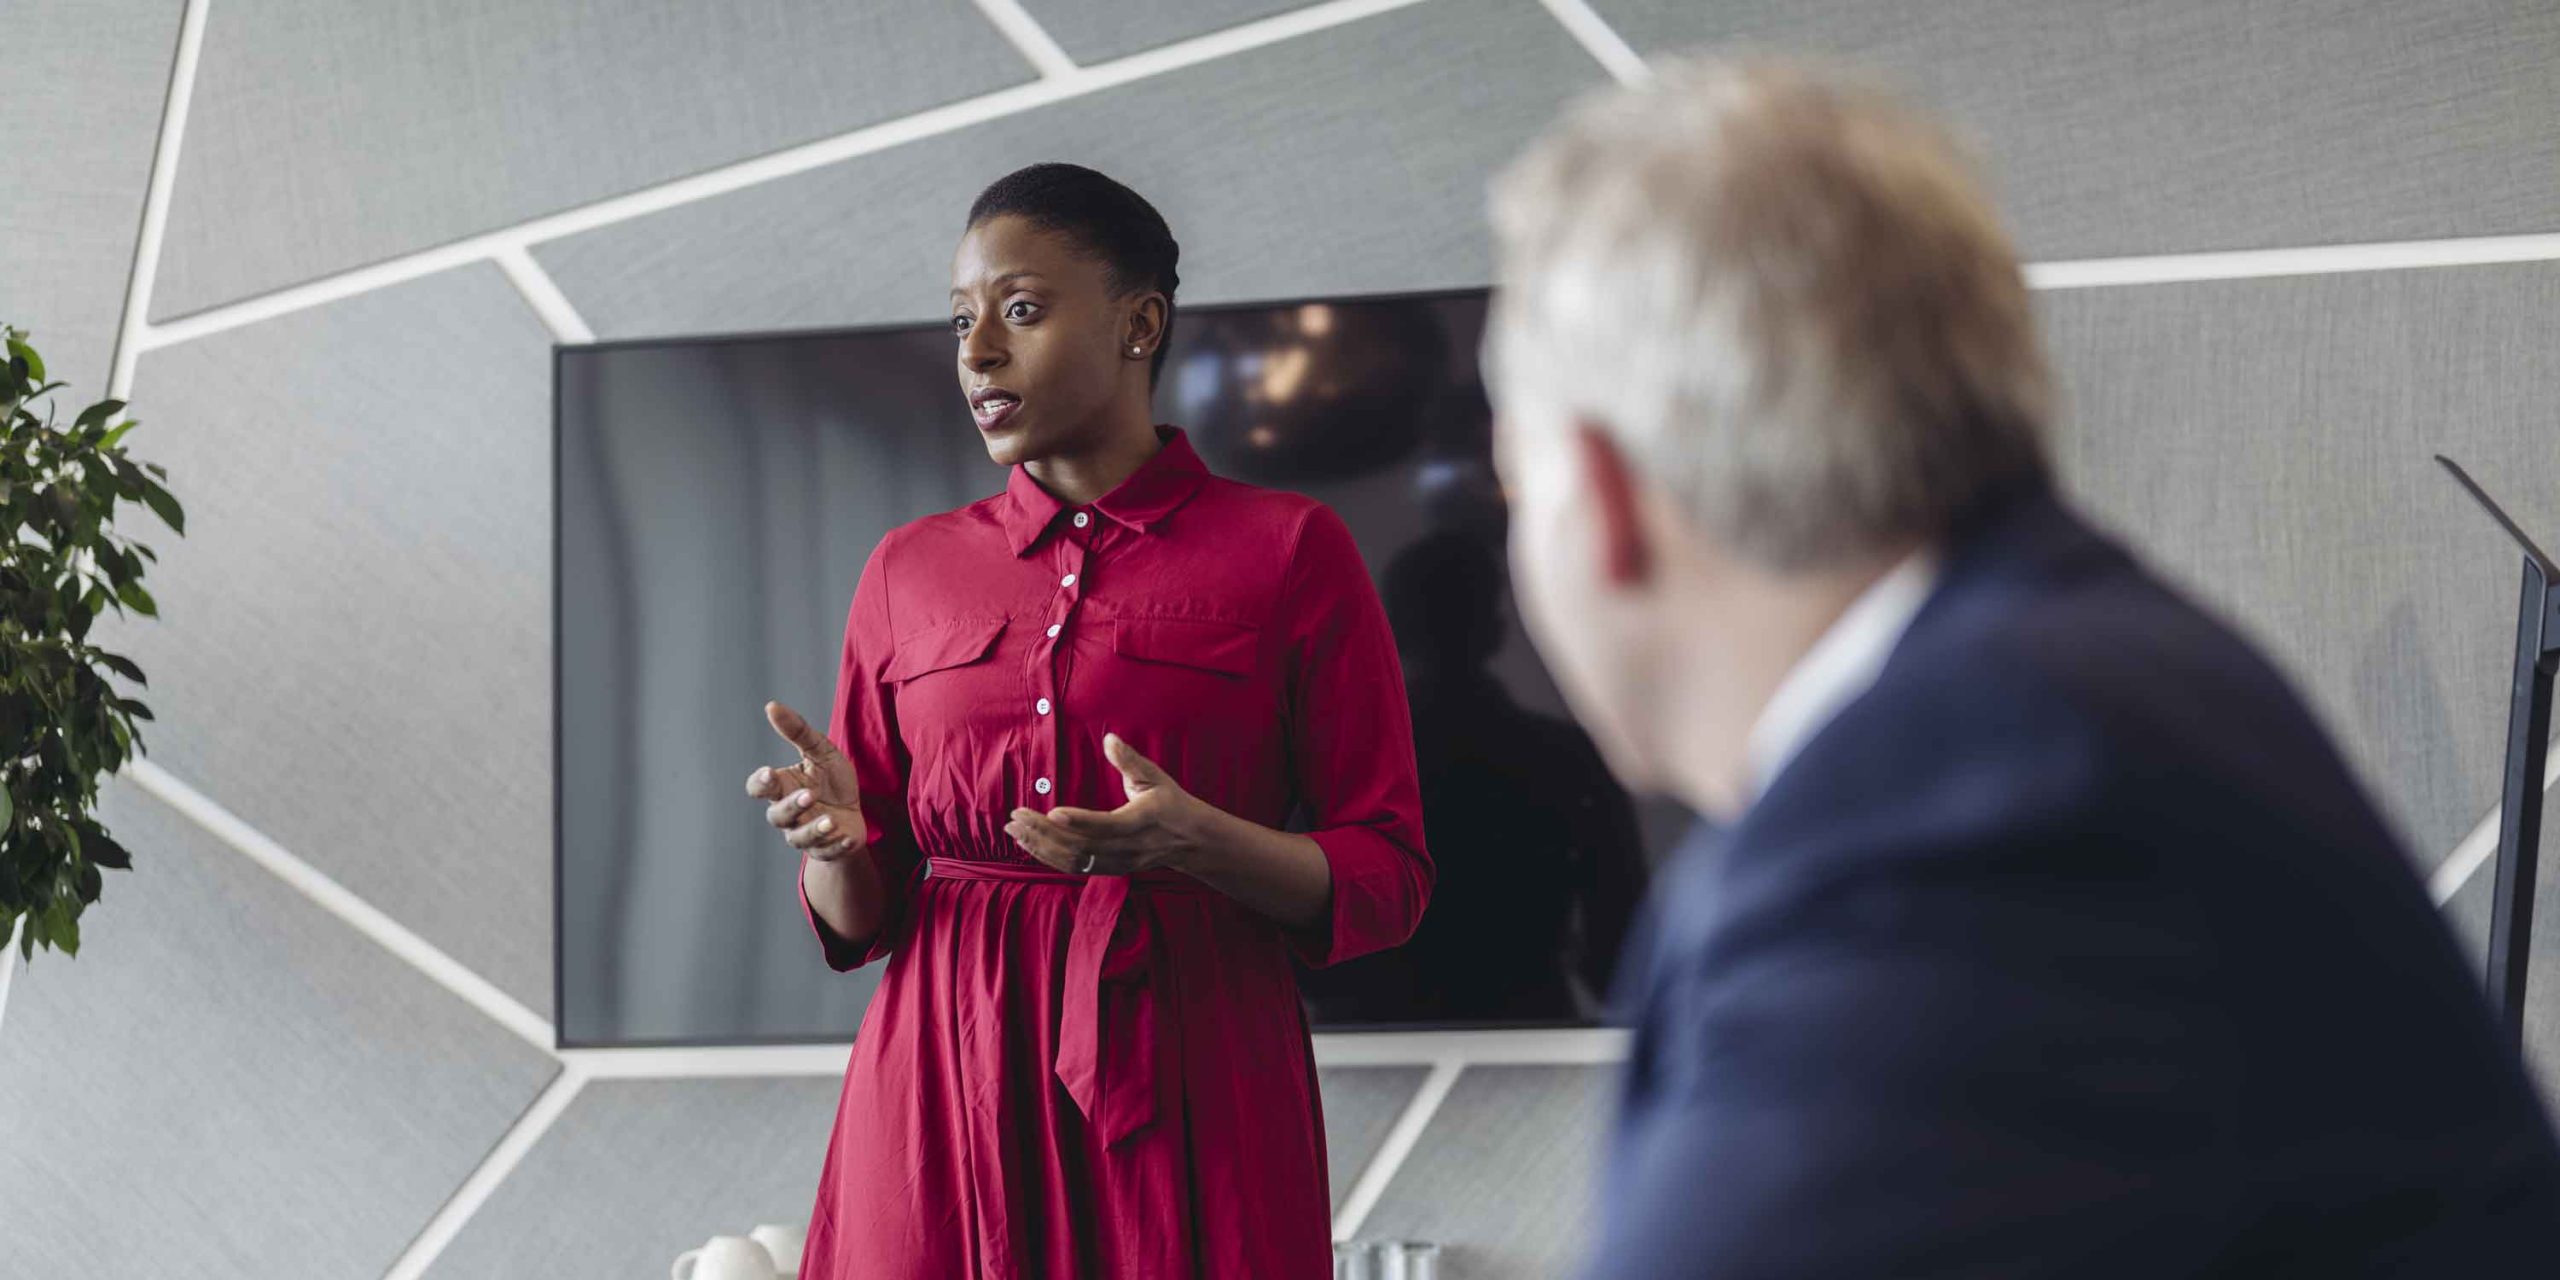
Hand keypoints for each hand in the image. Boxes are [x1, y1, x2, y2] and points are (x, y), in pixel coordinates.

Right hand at [744, 699, 867, 861]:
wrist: (854, 813)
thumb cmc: (831, 781)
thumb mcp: (821, 751)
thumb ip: (798, 731)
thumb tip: (772, 706)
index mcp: (783, 787)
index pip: (758, 788)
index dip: (760, 783)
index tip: (770, 773)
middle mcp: (789, 814)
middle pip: (777, 815)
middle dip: (791, 806)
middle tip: (809, 795)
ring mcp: (806, 833)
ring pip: (799, 838)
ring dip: (814, 829)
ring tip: (831, 820)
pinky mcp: (827, 848)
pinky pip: (827, 851)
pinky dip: (835, 846)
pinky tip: (846, 837)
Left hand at [1007, 732, 1205, 875]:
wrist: (1190, 841)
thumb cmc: (1171, 804)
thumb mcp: (1155, 777)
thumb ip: (1130, 760)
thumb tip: (1109, 739)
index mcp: (1141, 822)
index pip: (1106, 826)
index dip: (1079, 822)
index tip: (1052, 812)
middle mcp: (1127, 848)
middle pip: (1081, 846)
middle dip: (1045, 833)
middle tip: (1016, 816)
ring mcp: (1118, 862)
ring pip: (1074, 860)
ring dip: (1041, 846)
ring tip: (1014, 829)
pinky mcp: (1109, 868)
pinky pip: (1074, 867)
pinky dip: (1048, 856)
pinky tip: (1029, 843)